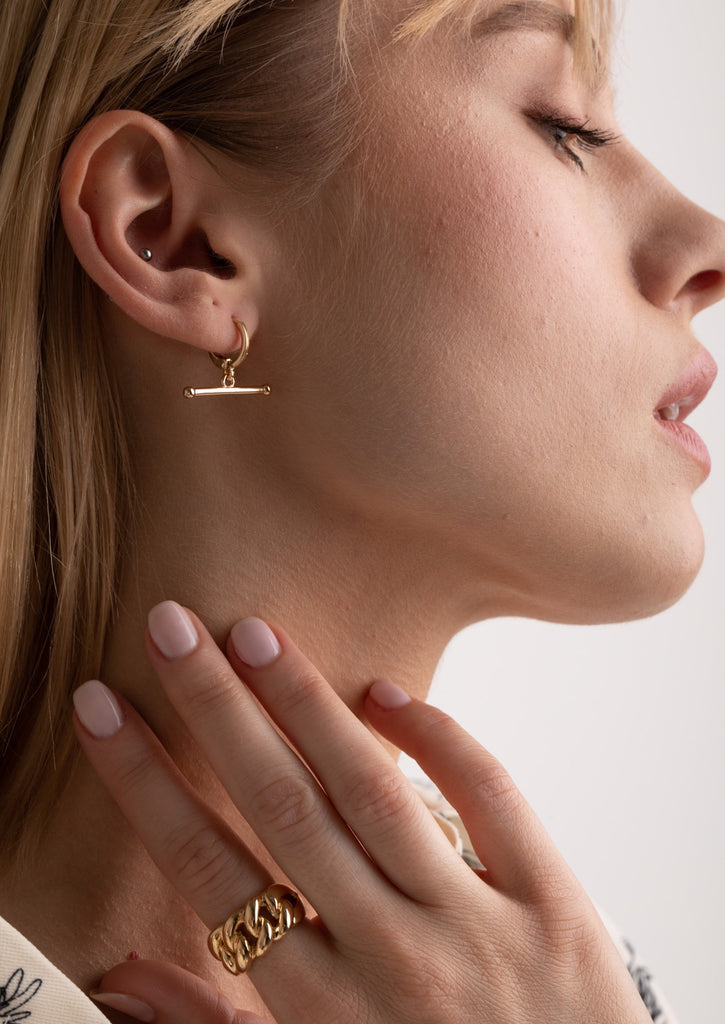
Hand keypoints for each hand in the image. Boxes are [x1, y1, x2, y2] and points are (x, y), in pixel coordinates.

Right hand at [73, 603, 650, 1023]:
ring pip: (374, 790)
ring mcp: (478, 927)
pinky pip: (489, 799)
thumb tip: (125, 978)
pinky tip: (386, 693)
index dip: (146, 784)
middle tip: (172, 627)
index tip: (104, 710)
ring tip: (255, 634)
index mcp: (321, 1014)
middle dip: (215, 710)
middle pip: (283, 808)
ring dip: (307, 703)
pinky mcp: (554, 904)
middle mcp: (393, 961)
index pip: (209, 872)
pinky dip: (437, 737)